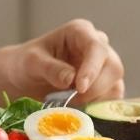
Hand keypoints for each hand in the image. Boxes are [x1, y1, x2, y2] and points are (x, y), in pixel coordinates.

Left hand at [2, 19, 124, 104]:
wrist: (24, 78)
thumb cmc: (26, 63)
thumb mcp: (31, 62)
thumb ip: (50, 68)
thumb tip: (71, 79)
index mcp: (80, 32)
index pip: (96, 48)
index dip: (92, 69)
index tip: (80, 87)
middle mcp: (97, 45)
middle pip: (113, 67)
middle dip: (95, 87)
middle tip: (71, 98)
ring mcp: (103, 66)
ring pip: (115, 84)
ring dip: (96, 99)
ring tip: (70, 101)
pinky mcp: (105, 85)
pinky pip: (112, 98)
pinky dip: (98, 106)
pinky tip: (78, 107)